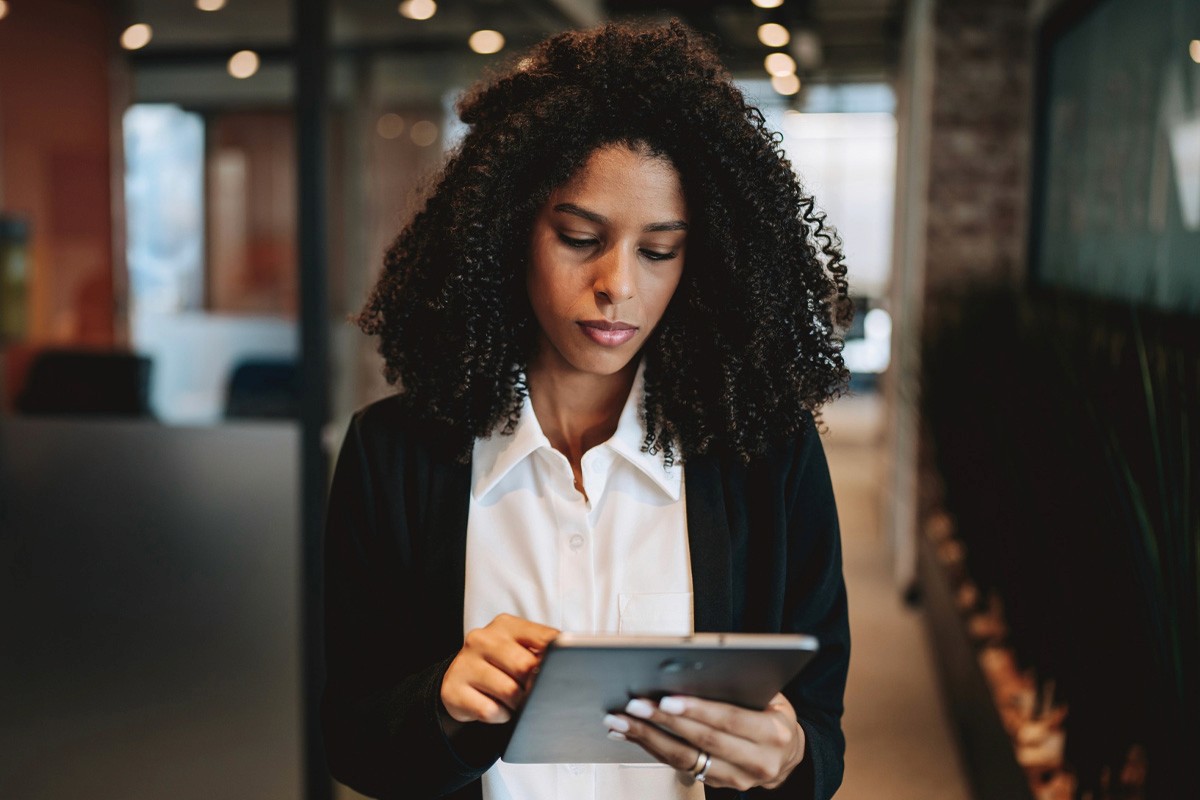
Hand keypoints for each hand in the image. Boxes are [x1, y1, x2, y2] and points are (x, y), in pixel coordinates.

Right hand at [440, 613, 558, 724]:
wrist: (458, 681)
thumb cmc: (499, 666)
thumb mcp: (520, 650)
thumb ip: (542, 651)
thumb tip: (571, 665)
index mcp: (505, 625)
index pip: (544, 639)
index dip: (556, 660)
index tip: (559, 673)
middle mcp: (482, 639)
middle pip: (526, 666)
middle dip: (535, 685)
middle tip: (534, 692)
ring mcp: (464, 663)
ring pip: (509, 692)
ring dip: (518, 704)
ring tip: (513, 701)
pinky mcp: (452, 689)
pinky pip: (490, 711)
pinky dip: (500, 716)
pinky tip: (497, 708)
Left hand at [604, 692, 805, 790]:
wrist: (788, 756)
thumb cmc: (775, 716)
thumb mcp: (772, 697)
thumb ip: (741, 688)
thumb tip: (696, 671)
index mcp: (772, 734)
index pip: (728, 721)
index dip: (696, 710)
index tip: (666, 699)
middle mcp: (756, 762)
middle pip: (701, 741)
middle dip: (663, 722)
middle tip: (634, 706)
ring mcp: (736, 779)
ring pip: (685, 759)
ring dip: (648, 738)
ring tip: (621, 721)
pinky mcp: (717, 784)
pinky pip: (679, 766)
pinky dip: (651, 748)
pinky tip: (631, 734)